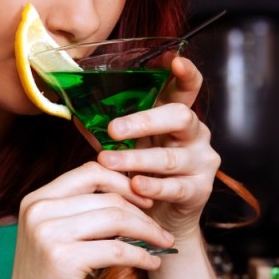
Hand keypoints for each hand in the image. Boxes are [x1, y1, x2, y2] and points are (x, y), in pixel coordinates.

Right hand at [7, 162, 174, 278]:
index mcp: (36, 200)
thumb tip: (126, 192)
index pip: (88, 172)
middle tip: (160, 228)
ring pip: (115, 218)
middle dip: (141, 211)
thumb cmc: (49, 278)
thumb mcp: (55, 234)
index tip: (144, 199)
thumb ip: (78, 211)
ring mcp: (48, 233)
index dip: (122, 182)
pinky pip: (116, 250)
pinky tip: (152, 262)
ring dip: (147, 231)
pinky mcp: (62, 258)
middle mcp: (38, 210)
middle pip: (106, 196)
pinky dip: (141, 255)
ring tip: (163, 243)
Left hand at [96, 57, 220, 238]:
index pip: (188, 89)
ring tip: (108, 161)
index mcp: (177, 116)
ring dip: (135, 158)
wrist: (161, 218)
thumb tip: (78, 115)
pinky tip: (136, 186)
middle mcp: (195, 134)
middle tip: (114, 129)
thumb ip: (108, 130)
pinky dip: (153, 186)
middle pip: (180, 117)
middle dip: (144, 121)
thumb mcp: (128, 145)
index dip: (186, 74)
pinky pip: (175, 186)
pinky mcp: (200, 190)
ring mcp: (201, 161)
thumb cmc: (144, 171)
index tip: (176, 61)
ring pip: (169, 156)